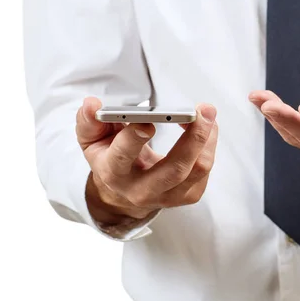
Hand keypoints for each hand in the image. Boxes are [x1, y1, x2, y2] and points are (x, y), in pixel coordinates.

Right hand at [77, 97, 217, 225]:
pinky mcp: (188, 195)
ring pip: (197, 169)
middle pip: (175, 169)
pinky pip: (205, 170)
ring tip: (207, 114)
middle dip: (193, 138)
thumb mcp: (92, 141)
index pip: (123, 157)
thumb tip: (92, 104)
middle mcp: (142, 190)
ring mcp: (168, 196)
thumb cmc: (110, 158)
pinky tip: (205, 128)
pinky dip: (209, 145)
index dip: (134, 138)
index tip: (147, 120)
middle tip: (203, 110)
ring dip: (208, 138)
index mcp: (114, 174)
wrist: (123, 193)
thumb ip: (90, 121)